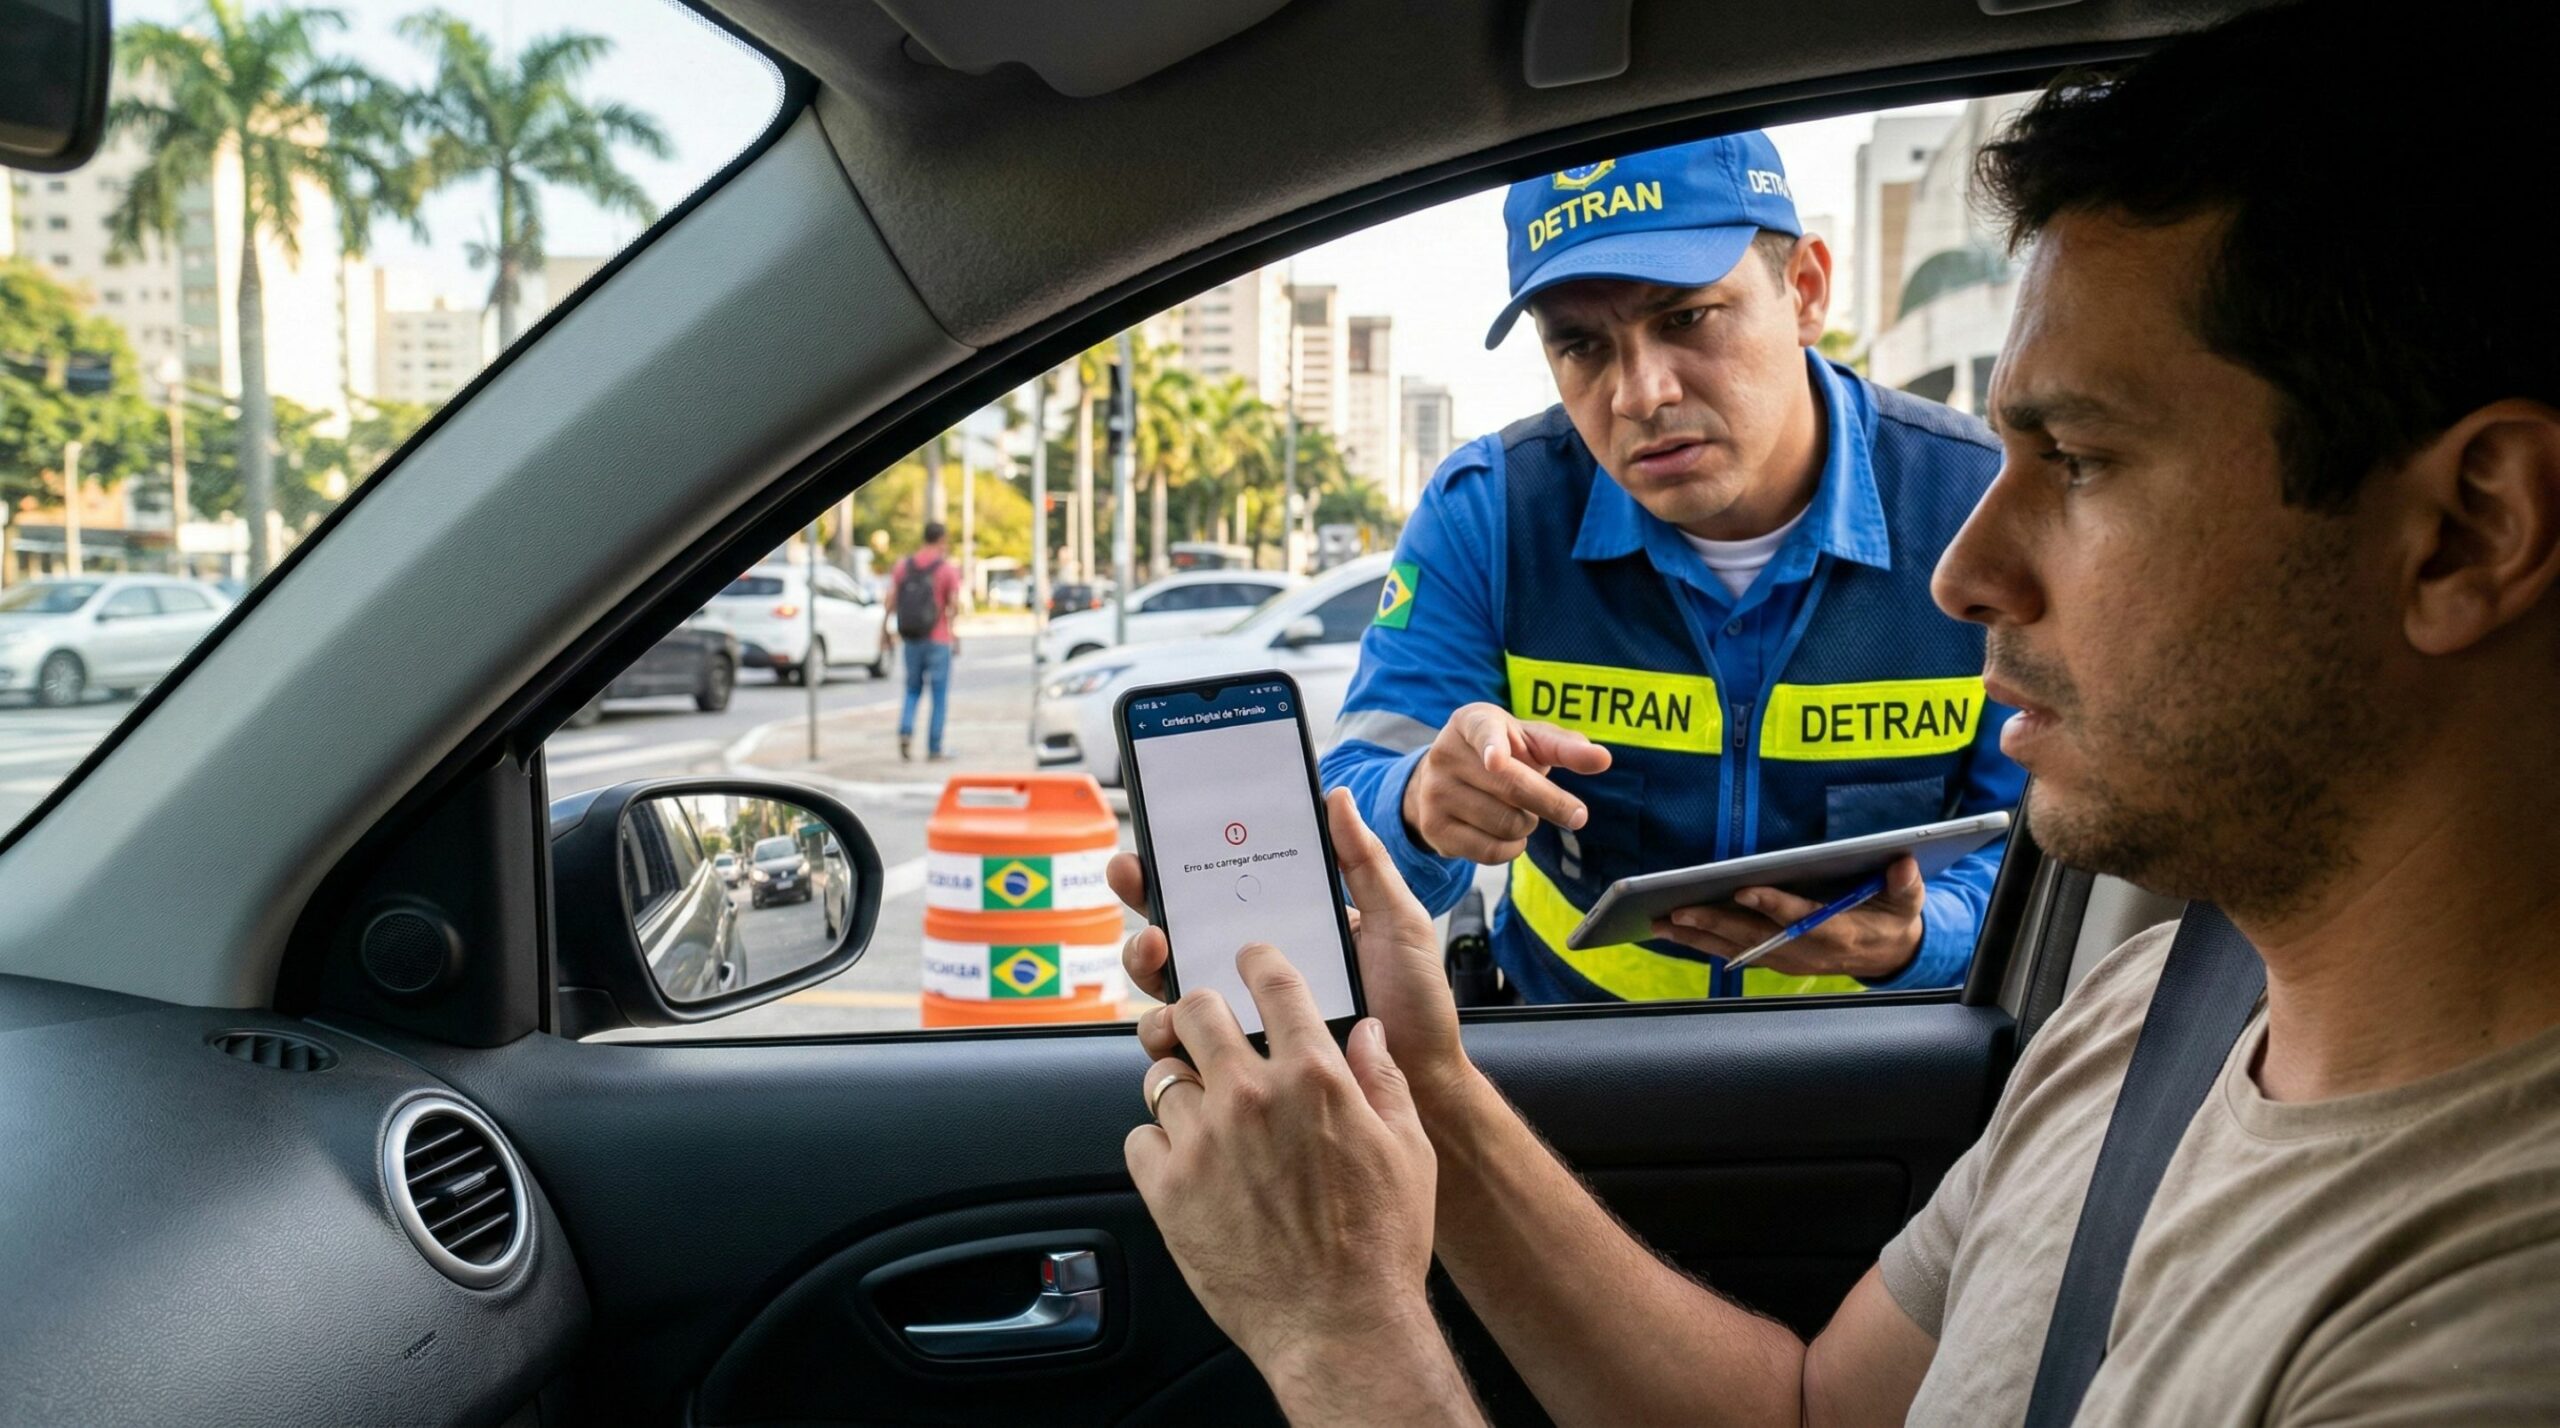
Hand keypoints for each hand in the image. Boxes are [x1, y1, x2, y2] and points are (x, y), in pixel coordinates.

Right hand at [1111, 789, 1475, 1111]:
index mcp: (1287, 928)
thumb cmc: (1414, 1005)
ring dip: (1145, 957)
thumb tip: (1333, 795)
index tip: (1158, 836)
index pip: (1223, 886)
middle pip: (1181, 925)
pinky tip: (1168, 1017)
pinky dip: (1161, 1027)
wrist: (1423, 1084)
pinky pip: (1182, 1044)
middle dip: (1145, 896)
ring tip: (1156, 945)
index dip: (1183, 860)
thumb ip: (1363, 862)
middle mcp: (1254, 969)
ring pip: (1169, 980)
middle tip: (1133, 875)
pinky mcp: (1238, 1060)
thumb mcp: (1395, 921)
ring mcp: (1242, 1014)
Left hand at [1125, 959, 1445, 1396]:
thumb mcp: (1408, 1150)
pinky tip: (1187, 1163)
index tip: (1248, 960)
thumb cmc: (1381, 1243)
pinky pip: (1140, 1138)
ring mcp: (1203, 1141)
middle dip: (1197, 1009)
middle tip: (1205, 1026)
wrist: (1339, 1325)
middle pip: (1195, 1011)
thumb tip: (1369, 1033)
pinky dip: (1158, 1145)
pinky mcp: (1168, 1188)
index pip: (1273, 983)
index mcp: (1314, 1077)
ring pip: (1162, 1076)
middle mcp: (1251, 1096)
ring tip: (1205, 1115)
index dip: (1256, 960)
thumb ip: (1383, 1080)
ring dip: (1181, 1086)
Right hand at [1400, 702, 1612, 864]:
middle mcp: (1445, 754)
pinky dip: (1513, 847)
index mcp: (1471, 722)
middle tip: (1578, 815)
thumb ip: (1566, 747)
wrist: (1446, 778)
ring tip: (1519, 811)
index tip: (1497, 760)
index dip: (1493, 746)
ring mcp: (1435, 793)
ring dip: (1528, 824)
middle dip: (1552, 803)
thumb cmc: (1503, 754)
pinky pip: (1490, 851)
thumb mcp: (1530, 741)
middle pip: (1512, 788)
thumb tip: (1603, 759)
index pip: (1484, 732)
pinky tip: (1508, 834)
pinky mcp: (1434, 828)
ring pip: (1505, 823)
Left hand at [1648, 855, 1927, 981]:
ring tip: (1660, 923)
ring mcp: (1787, 959)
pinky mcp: (1775, 960)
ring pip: (1736, 948)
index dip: (1773, 906)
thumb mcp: (1908, 900)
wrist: (1889, 954)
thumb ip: (1905, 884)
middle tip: (1678, 911)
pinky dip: (1702, 943)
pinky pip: (1733, 953)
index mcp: (1838, 932)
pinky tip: (1675, 931)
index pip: (1800, 918)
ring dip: (1697, 937)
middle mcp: (1806, 950)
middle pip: (1755, 937)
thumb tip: (1902, 864)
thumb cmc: (1893, 918)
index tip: (1745, 891)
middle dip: (1714, 923)